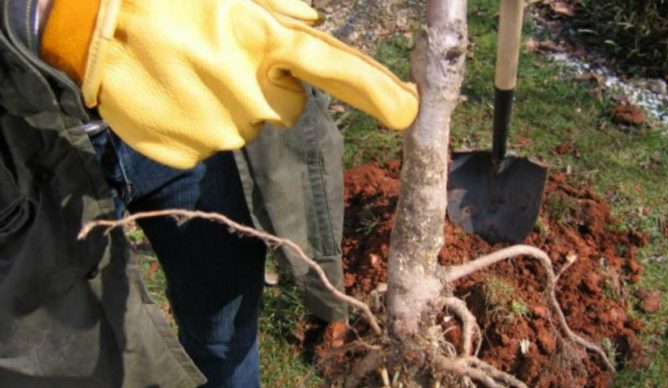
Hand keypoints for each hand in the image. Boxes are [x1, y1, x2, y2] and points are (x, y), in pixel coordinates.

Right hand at [42, 0, 418, 167]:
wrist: (89, 27)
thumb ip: (280, 8)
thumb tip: (312, 24)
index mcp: (264, 42)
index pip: (336, 69)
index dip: (377, 91)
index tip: (408, 110)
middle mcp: (251, 94)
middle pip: (288, 108)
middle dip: (269, 88)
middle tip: (224, 58)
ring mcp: (220, 130)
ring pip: (247, 126)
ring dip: (230, 103)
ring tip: (188, 69)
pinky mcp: (191, 153)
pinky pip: (211, 143)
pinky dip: (199, 123)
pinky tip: (173, 94)